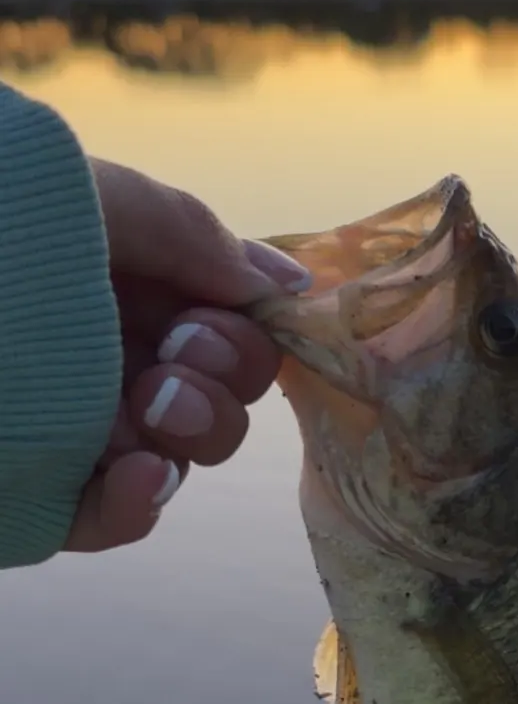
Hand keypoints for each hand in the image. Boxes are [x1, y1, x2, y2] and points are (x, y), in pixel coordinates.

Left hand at [64, 159, 310, 553]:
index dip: (251, 324)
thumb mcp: (99, 201)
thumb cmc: (2, 221)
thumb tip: (290, 284)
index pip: (236, 324)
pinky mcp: (37, 490)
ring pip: (187, 453)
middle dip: (227, 372)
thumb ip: (198, 237)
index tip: (227, 306)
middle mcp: (119, 357)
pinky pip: (117, 515)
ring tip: (151, 400)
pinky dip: (142, 502)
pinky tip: (140, 474)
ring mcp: (82, 426)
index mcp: (137, 287)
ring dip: (196, 428)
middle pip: (229, 391)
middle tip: (179, 348)